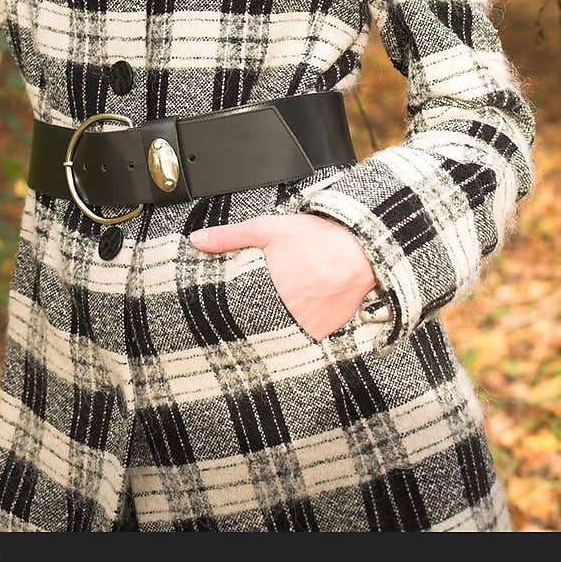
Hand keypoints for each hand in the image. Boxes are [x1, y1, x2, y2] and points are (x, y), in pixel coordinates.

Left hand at [189, 212, 376, 340]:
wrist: (364, 248)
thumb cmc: (319, 239)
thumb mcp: (267, 230)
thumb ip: (230, 237)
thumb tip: (197, 241)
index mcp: (269, 298)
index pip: (241, 315)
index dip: (237, 312)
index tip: (236, 307)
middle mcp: (289, 320)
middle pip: (266, 322)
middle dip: (264, 313)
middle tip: (270, 298)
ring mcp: (312, 329)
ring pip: (289, 328)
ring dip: (287, 318)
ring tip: (294, 297)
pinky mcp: (331, 331)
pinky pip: (313, 331)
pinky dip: (309, 320)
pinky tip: (311, 302)